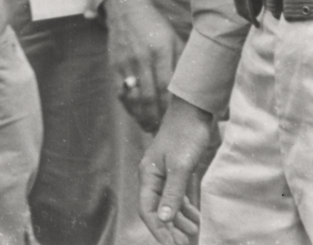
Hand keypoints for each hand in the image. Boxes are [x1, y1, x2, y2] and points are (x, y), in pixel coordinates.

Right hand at [105, 0, 182, 132]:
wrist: (126, 10)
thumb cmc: (157, 29)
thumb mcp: (176, 42)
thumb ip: (186, 66)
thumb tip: (207, 91)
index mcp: (162, 51)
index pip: (168, 87)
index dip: (172, 108)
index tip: (178, 122)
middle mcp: (143, 58)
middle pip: (150, 96)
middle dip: (157, 117)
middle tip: (163, 131)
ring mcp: (126, 62)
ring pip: (134, 97)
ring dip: (141, 116)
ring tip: (150, 127)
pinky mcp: (114, 65)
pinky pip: (121, 92)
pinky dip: (129, 106)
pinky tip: (136, 114)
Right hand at [139, 99, 210, 243]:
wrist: (193, 113)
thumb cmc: (185, 136)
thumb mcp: (180, 167)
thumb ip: (172, 194)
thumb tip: (163, 219)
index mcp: (148, 176)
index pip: (148, 210)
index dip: (158, 230)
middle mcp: (152, 177)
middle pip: (156, 210)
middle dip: (168, 230)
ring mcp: (163, 175)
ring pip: (167, 205)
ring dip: (178, 221)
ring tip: (195, 232)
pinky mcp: (174, 172)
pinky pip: (176, 197)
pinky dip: (184, 209)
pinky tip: (196, 218)